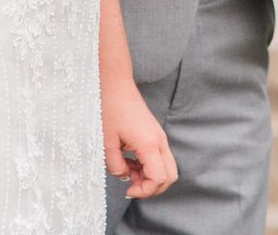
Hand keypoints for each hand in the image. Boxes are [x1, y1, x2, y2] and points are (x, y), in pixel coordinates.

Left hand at [103, 77, 176, 199]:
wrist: (116, 87)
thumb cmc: (111, 110)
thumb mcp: (107, 143)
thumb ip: (116, 166)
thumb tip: (124, 176)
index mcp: (150, 144)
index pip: (159, 178)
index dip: (145, 191)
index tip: (128, 190)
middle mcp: (160, 141)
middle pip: (170, 176)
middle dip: (152, 188)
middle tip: (132, 186)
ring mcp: (159, 137)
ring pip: (166, 168)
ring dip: (149, 177)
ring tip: (128, 172)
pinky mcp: (155, 135)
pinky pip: (159, 159)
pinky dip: (148, 167)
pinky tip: (130, 163)